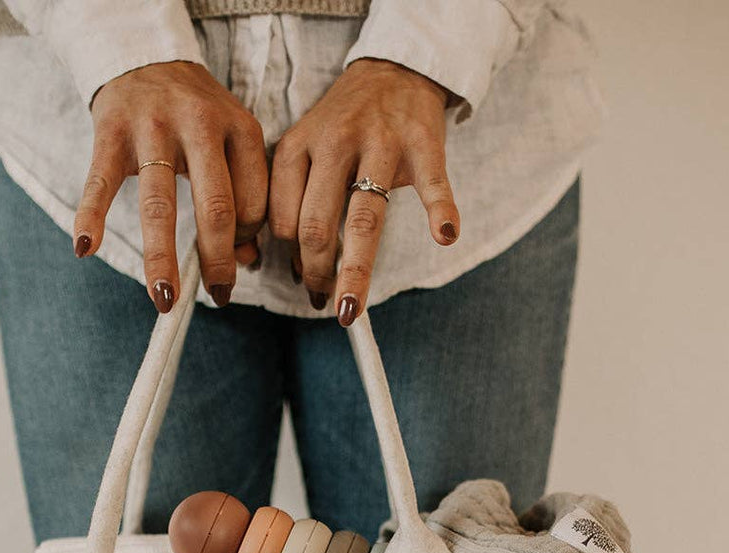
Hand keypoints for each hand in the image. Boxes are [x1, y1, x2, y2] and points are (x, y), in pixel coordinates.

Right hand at [74, 62, 268, 312]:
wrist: (145, 56)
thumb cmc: (196, 115)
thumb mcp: (231, 144)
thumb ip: (244, 197)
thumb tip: (245, 261)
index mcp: (239, 129)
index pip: (252, 203)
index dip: (247, 240)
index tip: (236, 258)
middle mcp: (200, 126)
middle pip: (215, 207)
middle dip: (218, 261)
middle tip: (220, 297)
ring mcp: (153, 128)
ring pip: (160, 204)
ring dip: (162, 257)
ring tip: (165, 297)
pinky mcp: (111, 131)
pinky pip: (100, 182)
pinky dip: (90, 215)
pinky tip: (85, 248)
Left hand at [268, 58, 459, 324]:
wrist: (393, 68)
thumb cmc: (345, 124)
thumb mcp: (306, 148)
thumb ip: (295, 199)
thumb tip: (295, 268)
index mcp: (297, 147)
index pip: (282, 218)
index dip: (290, 259)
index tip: (302, 281)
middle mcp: (333, 144)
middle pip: (316, 224)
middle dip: (315, 273)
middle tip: (323, 303)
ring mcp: (379, 142)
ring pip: (363, 217)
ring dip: (355, 270)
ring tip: (351, 309)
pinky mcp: (422, 142)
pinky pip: (432, 182)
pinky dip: (441, 209)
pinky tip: (445, 236)